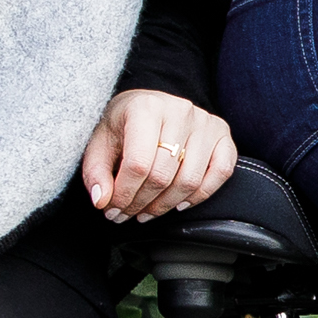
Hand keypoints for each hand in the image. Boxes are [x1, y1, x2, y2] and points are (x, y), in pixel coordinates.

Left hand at [81, 88, 236, 219]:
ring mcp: (205, 122)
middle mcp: (180, 111)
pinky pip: (221, 172)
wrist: (148, 104)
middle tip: (128, 213)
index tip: (112, 208)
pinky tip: (180, 201)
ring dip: (167, 205)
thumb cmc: (125, 124)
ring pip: (190, 180)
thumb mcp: (99, 143)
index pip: (138, 164)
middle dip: (141, 203)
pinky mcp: (222, 133)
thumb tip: (102, 200)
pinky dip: (201, 195)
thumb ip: (95, 172)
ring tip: (148, 210)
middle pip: (163, 175)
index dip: (124, 195)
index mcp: (146, 107)